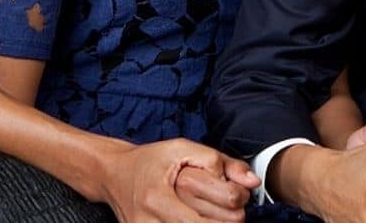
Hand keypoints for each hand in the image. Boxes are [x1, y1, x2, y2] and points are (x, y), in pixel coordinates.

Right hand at [105, 139, 259, 222]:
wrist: (113, 174)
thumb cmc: (149, 161)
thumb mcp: (182, 149)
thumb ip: (219, 161)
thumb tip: (252, 182)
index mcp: (158, 197)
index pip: (204, 220)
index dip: (233, 208)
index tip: (239, 199)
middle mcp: (149, 221)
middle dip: (228, 222)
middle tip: (234, 211)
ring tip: (216, 216)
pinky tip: (199, 219)